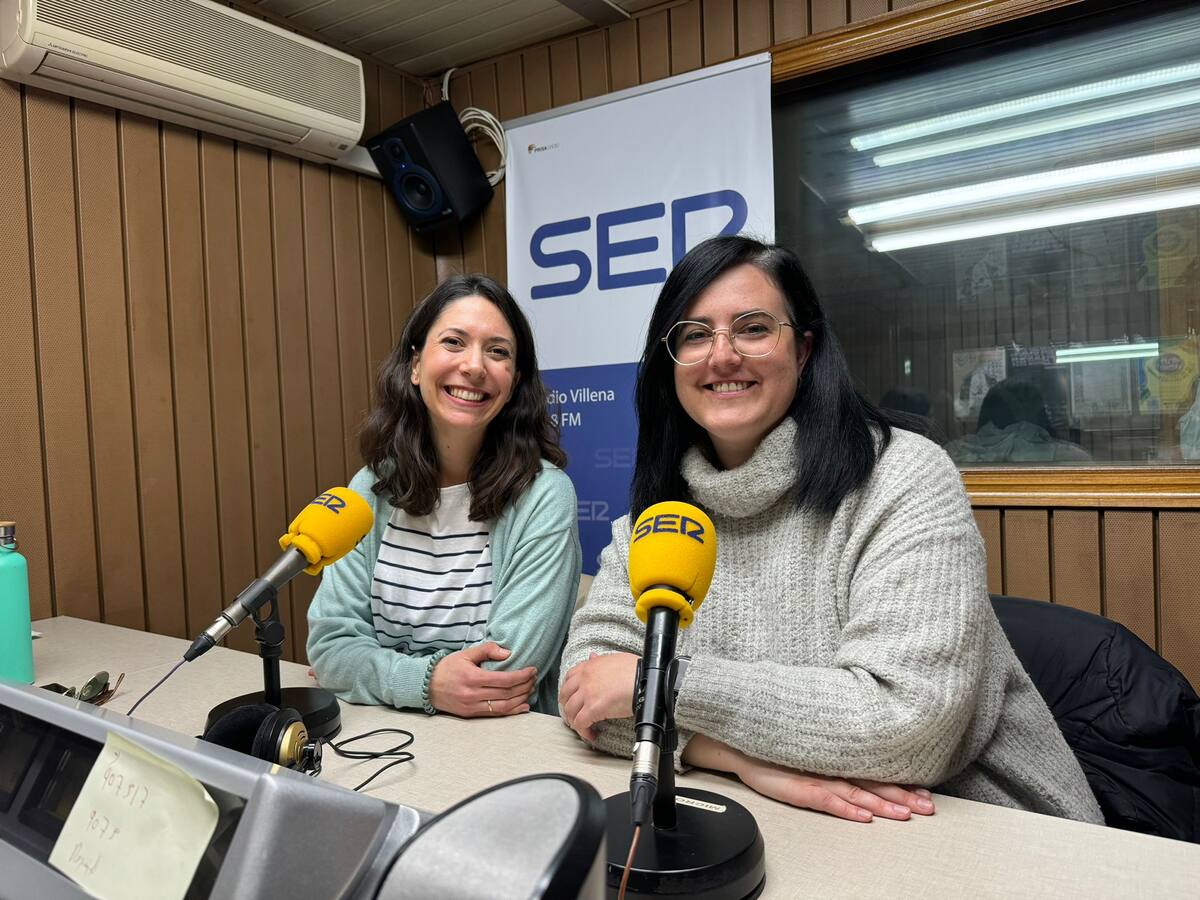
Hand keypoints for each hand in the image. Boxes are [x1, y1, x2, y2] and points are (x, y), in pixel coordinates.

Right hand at [428, 642, 536, 717]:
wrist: (426, 687)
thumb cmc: (447, 668)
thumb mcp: (466, 654)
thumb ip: (487, 650)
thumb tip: (508, 653)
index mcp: (473, 678)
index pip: (504, 679)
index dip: (522, 676)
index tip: (532, 670)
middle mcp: (473, 695)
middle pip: (506, 694)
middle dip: (524, 686)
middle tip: (534, 679)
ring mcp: (472, 707)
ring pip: (503, 707)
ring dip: (520, 699)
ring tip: (530, 690)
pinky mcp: (471, 714)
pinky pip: (495, 714)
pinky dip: (511, 711)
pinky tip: (522, 706)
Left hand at [559, 652, 638, 741]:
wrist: (644, 680)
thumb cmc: (636, 670)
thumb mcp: (615, 658)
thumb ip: (600, 660)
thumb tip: (592, 657)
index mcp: (589, 666)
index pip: (569, 677)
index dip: (568, 690)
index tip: (571, 698)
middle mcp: (584, 678)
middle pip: (565, 695)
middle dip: (567, 706)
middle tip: (573, 715)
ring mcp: (587, 693)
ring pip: (569, 711)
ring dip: (574, 721)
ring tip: (583, 727)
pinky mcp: (593, 708)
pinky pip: (580, 723)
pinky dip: (583, 731)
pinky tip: (591, 734)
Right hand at [735, 754, 934, 821]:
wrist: (742, 744)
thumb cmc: (776, 748)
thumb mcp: (811, 751)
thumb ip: (836, 757)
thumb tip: (863, 765)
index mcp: (838, 759)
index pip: (877, 773)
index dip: (902, 783)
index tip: (927, 792)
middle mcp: (833, 767)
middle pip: (874, 784)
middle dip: (903, 797)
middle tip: (928, 807)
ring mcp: (817, 778)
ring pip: (857, 792)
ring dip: (883, 805)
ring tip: (905, 815)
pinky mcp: (799, 788)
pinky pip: (827, 800)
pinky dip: (847, 808)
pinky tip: (864, 816)